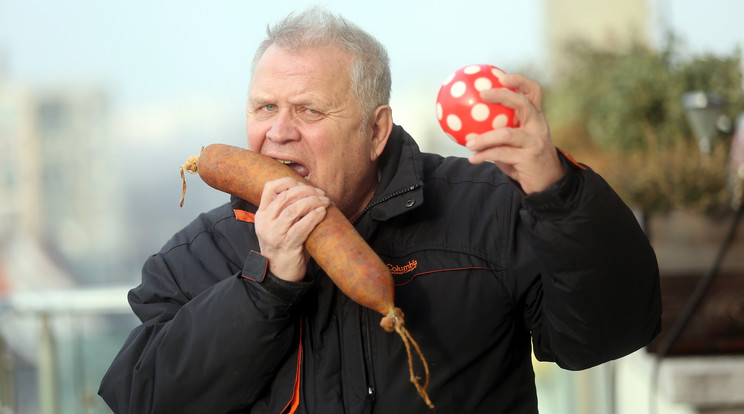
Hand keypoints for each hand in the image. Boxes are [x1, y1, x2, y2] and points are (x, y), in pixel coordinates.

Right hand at [254, 177, 329, 281]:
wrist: (279, 273)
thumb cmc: (285, 246)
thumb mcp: (280, 225)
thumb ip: (288, 209)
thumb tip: (311, 191)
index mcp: (262, 214)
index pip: (269, 188)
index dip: (289, 181)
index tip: (305, 182)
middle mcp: (265, 222)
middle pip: (285, 196)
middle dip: (306, 191)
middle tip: (321, 193)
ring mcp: (274, 234)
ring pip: (293, 210)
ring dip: (312, 202)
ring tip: (325, 201)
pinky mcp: (287, 245)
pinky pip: (301, 226)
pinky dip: (314, 217)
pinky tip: (323, 212)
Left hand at [465, 73, 564, 193]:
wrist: (548, 182)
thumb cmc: (525, 159)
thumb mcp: (515, 141)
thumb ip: (499, 130)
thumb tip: (469, 121)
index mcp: (536, 117)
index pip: (533, 92)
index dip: (519, 81)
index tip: (501, 76)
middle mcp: (538, 126)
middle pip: (523, 104)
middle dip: (502, 96)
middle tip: (482, 94)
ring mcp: (535, 141)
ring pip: (506, 134)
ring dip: (484, 138)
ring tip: (469, 143)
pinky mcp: (529, 158)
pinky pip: (502, 153)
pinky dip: (484, 155)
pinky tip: (473, 159)